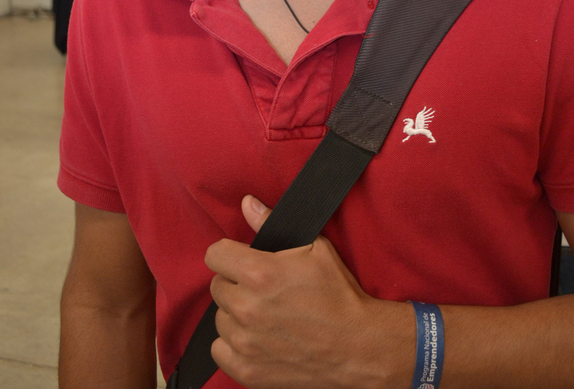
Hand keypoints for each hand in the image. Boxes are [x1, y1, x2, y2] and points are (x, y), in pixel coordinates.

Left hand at [205, 195, 414, 388]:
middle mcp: (246, 308)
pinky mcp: (247, 370)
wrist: (358, 346)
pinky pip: (219, 350)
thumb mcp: (314, 248)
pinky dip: (233, 345)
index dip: (229, 254)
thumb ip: (271, 224)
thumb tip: (247, 203)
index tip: (241, 260)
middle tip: (262, 289)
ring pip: (220, 318)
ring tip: (264, 315)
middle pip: (217, 287)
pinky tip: (257, 338)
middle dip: (236, 284)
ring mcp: (245, 342)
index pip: (214, 255)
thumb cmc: (338, 294)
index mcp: (259, 273)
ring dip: (236, 315)